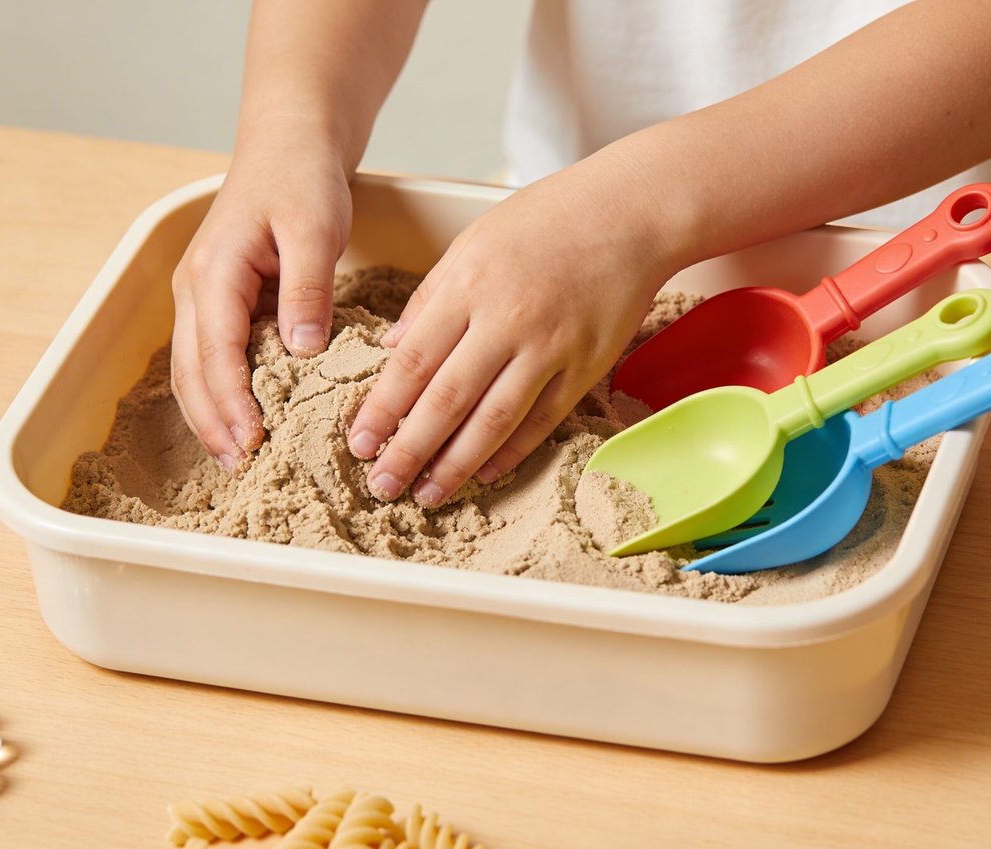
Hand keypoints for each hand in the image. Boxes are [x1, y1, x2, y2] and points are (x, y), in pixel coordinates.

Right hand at [170, 140, 351, 471]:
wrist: (288, 145)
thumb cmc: (302, 180)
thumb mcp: (314, 228)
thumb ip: (307, 288)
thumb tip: (302, 350)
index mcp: (214, 273)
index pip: (216, 353)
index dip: (231, 404)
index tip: (253, 443)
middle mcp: (195, 291)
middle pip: (191, 373)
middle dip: (214, 425)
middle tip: (246, 470)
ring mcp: (202, 299)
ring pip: (193, 371)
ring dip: (212, 418)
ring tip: (241, 461)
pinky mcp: (219, 305)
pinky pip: (211, 360)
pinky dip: (222, 397)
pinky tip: (247, 425)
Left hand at [347, 167, 677, 506]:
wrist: (630, 212)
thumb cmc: (549, 219)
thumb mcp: (474, 241)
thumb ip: (430, 298)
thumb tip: (392, 348)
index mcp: (469, 286)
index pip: (413, 362)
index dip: (382, 409)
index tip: (359, 442)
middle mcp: (507, 320)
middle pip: (447, 399)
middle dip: (408, 450)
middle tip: (382, 484)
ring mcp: (550, 346)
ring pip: (494, 420)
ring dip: (456, 464)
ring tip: (428, 494)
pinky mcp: (586, 365)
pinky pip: (542, 419)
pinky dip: (511, 451)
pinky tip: (484, 472)